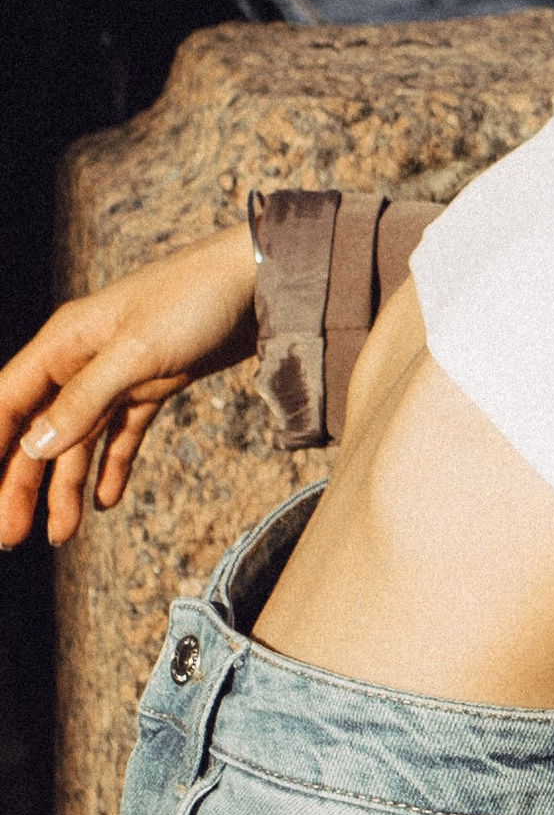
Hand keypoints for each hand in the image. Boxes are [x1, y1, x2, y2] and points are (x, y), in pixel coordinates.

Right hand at [0, 226, 257, 548]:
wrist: (266, 277)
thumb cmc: (197, 296)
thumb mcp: (138, 350)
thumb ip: (85, 399)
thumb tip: (32, 446)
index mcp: (66, 341)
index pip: (8, 401)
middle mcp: (83, 358)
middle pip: (38, 430)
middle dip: (21, 483)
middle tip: (11, 537)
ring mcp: (119, 373)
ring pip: (78, 440)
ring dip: (65, 486)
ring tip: (63, 534)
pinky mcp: (154, 383)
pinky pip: (122, 435)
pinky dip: (113, 467)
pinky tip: (106, 502)